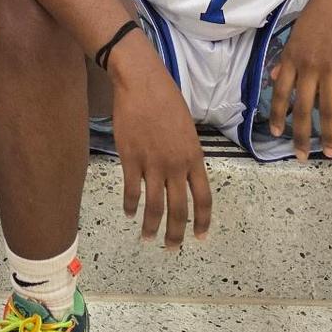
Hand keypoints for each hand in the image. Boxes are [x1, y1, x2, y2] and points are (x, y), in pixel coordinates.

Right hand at [108, 37, 210, 247]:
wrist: (141, 82)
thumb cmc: (166, 99)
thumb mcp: (186, 128)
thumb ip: (187, 155)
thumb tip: (183, 175)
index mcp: (194, 157)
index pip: (203, 198)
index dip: (203, 221)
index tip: (200, 237)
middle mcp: (176, 165)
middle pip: (179, 209)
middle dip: (176, 234)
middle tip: (172, 249)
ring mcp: (152, 163)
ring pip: (154, 206)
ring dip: (151, 227)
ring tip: (147, 238)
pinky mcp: (131, 159)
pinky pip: (132, 190)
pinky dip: (130, 205)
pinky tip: (128, 212)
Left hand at [264, 0, 331, 160]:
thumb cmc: (319, 14)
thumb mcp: (296, 34)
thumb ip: (285, 57)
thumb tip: (273, 75)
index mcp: (292, 57)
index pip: (280, 92)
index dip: (277, 114)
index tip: (276, 133)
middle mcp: (309, 66)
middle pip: (303, 108)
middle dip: (301, 135)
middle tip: (302, 157)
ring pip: (328, 109)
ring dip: (329, 134)